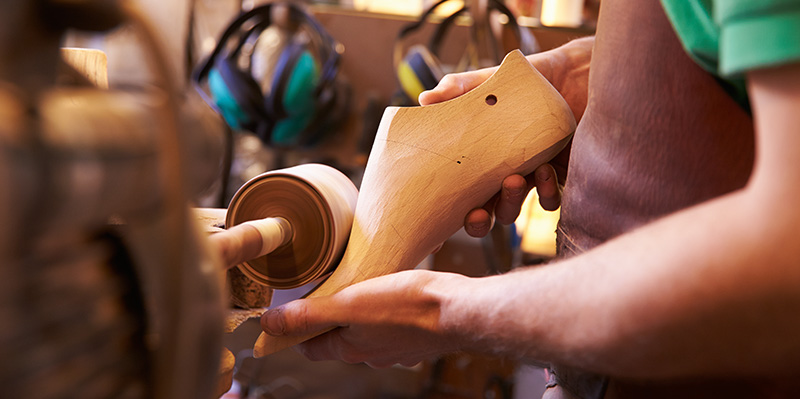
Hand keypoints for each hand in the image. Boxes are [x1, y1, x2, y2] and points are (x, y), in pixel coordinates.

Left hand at [261, 270, 467, 367]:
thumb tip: (269, 324)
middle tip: (324, 289)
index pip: (310, 345)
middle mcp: (371, 354)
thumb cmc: (408, 306)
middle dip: (328, 318)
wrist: (458, 309)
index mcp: (349, 348)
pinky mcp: (416, 335)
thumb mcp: (349, 304)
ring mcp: (396, 348)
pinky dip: (384, 311)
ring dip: (358, 312)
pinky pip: (391, 324)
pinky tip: (390, 291)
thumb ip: (309, 314)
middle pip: (337, 338)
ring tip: (358, 285)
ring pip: (366, 330)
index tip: (291, 310)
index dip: (297, 329)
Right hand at [420, 37, 592, 236]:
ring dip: (508, 204)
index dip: (443, 219)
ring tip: (513, 179)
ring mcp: (527, 180)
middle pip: (481, 214)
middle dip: (476, 222)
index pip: (455, 196)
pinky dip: (546, 192)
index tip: (433, 236)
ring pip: (511, 212)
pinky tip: (544, 169)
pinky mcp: (558, 177)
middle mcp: (498, 175)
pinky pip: (550, 200)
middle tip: (475, 213)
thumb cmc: (525, 80)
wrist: (573, 72)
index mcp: (476, 160)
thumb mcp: (487, 82)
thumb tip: (425, 98)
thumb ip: (457, 89)